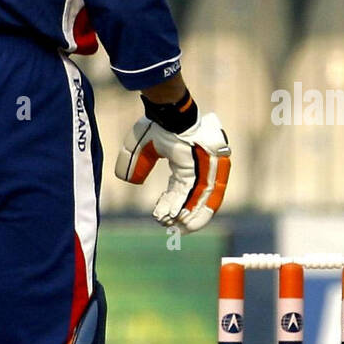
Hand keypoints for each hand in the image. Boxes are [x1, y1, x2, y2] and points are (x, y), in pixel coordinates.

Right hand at [115, 111, 230, 232]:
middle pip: (195, 199)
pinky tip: (179, 220)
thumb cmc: (158, 125)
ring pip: (202, 201)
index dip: (170, 204)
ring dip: (189, 217)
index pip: (182, 190)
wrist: (170, 113)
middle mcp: (200, 169)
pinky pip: (203, 196)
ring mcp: (207, 170)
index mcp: (187, 163)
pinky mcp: (210, 171)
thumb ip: (137, 164)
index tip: (159, 216)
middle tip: (172, 230)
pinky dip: (192, 209)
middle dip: (183, 216)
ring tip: (176, 230)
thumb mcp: (142, 147)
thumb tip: (132, 180)